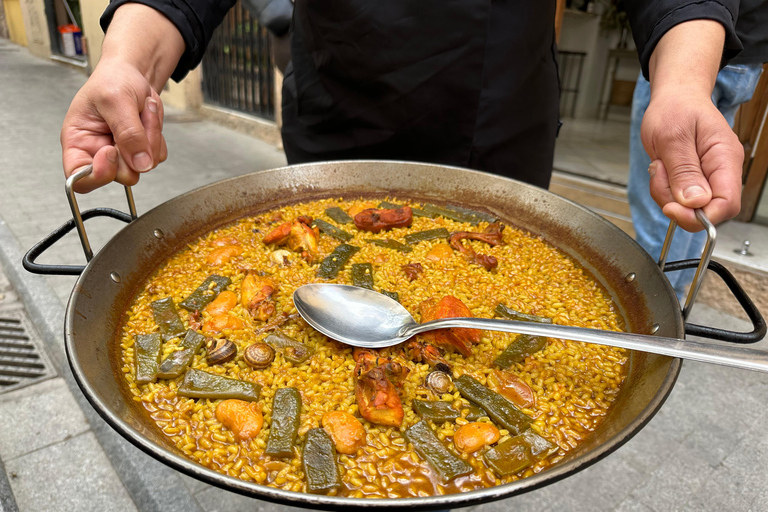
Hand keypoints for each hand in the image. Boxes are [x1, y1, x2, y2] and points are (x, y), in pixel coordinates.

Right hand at [61, 58, 166, 192]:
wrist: (133, 74)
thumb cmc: (112, 80)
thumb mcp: (115, 100)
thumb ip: (127, 133)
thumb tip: (140, 164)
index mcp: (77, 142)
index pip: (79, 179)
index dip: (97, 174)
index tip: (111, 150)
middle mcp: (98, 154)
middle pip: (121, 175)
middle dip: (133, 148)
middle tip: (134, 120)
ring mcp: (123, 155)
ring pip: (143, 166)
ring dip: (149, 138)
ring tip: (140, 112)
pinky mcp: (141, 152)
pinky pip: (157, 156)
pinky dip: (157, 137)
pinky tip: (147, 118)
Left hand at [641, 91, 742, 231]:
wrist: (674, 98)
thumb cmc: (675, 109)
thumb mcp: (672, 137)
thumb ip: (684, 171)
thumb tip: (695, 202)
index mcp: (725, 159)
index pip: (727, 204)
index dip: (699, 215)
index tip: (672, 207)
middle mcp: (721, 171)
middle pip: (706, 210)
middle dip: (676, 202)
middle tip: (660, 173)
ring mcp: (707, 177)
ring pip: (688, 207)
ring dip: (665, 192)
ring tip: (660, 164)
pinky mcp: (693, 180)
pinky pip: (677, 198)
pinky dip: (663, 188)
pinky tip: (661, 167)